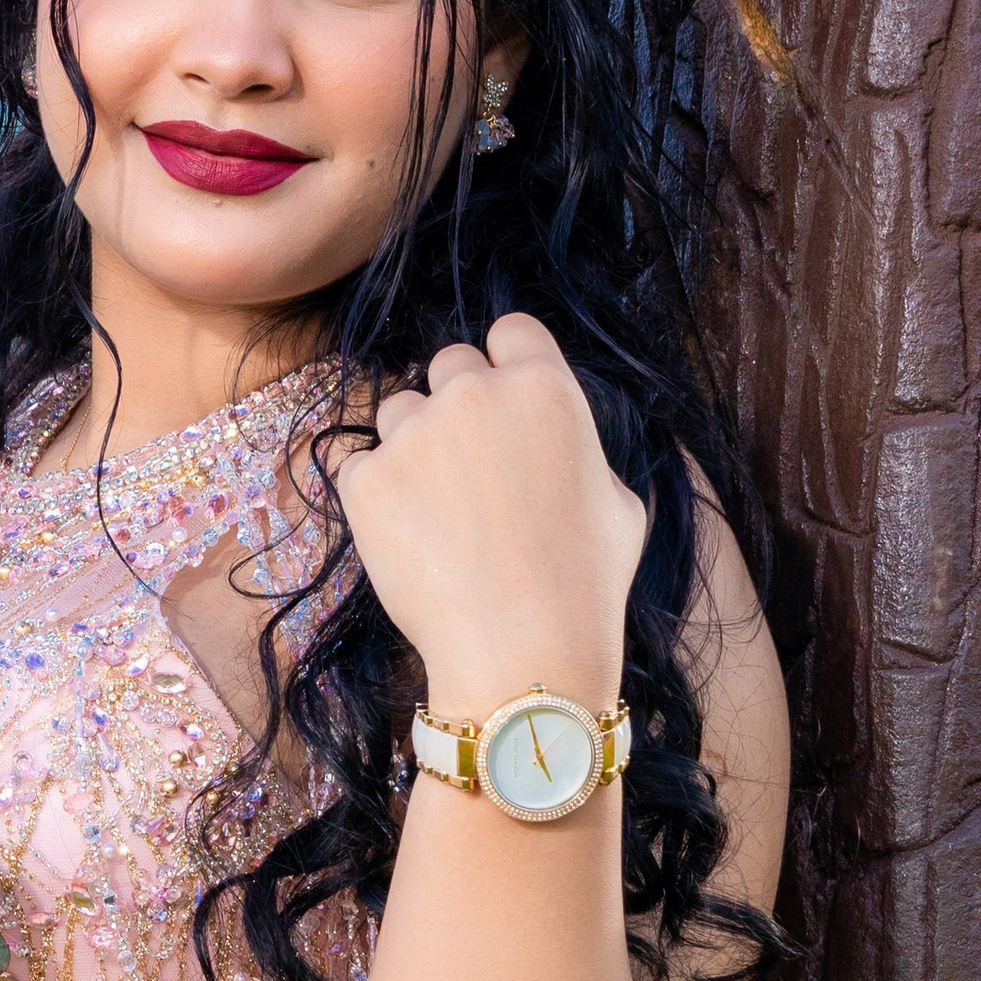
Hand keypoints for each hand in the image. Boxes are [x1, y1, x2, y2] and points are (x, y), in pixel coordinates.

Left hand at [332, 313, 648, 721]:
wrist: (524, 650)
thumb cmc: (585, 583)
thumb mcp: (620, 501)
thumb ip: (582, 451)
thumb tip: (562, 445)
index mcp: (544, 386)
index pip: (509, 331)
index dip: (506, 364)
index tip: (502, 404)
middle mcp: (475, 393)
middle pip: (448, 364)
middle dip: (456, 404)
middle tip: (468, 469)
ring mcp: (414, 433)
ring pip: (398, 411)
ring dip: (412, 445)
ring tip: (439, 512)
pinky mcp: (366, 480)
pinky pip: (360, 467)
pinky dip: (377, 495)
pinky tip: (410, 539)